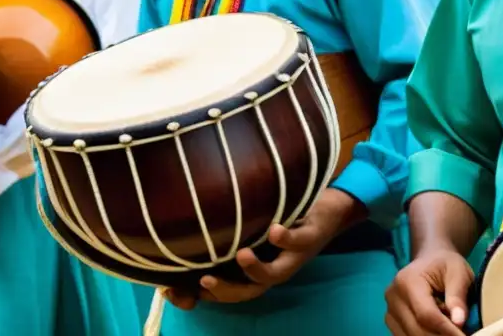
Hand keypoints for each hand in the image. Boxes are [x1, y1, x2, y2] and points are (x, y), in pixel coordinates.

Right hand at [164, 188, 362, 308]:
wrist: (332, 208)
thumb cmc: (285, 215)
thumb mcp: (254, 224)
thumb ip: (227, 233)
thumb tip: (180, 234)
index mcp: (255, 267)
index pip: (223, 290)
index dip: (196, 294)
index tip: (170, 290)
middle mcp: (272, 267)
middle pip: (246, 292)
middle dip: (224, 290)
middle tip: (203, 280)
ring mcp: (291, 256)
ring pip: (273, 275)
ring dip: (255, 269)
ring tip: (241, 255)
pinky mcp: (309, 237)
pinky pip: (297, 241)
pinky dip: (285, 238)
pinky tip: (274, 230)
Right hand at [384, 248, 472, 335]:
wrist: (430, 259)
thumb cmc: (446, 265)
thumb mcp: (459, 273)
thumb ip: (458, 296)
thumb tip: (459, 322)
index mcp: (408, 281)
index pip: (426, 315)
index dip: (447, 330)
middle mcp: (393, 297)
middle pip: (418, 330)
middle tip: (462, 334)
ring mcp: (389, 310)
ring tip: (449, 328)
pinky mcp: (391, 320)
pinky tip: (438, 330)